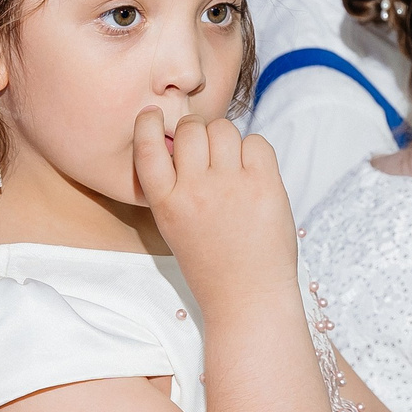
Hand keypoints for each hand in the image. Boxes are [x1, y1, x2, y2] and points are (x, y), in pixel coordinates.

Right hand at [133, 110, 294, 311]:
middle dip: (197, 131)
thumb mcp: (175, 227)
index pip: (146, 148)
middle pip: (190, 128)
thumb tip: (184, 140)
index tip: (152, 114)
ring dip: (227, 139)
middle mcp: (194, 191)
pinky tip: (254, 176)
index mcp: (166, 204)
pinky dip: (256, 153)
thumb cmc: (213, 264)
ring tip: (232, 165)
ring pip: (224, 129)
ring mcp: (231, 186)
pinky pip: (258, 143)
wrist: (248, 297)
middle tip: (207, 150)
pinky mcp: (264, 186)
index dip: (147, 123)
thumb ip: (174, 186)